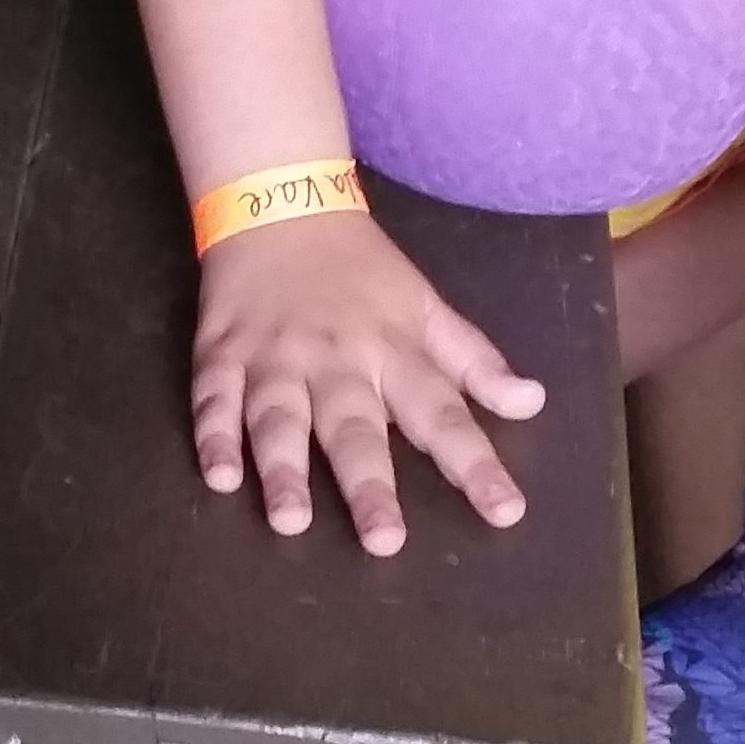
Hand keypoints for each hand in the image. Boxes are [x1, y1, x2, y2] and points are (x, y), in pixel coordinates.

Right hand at [192, 220, 546, 553]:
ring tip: (291, 520)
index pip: (441, 414)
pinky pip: (213, 398)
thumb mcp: (425, 304)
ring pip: (277, 417)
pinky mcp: (221, 353)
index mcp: (392, 350)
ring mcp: (273, 358)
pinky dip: (212, 435)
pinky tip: (219, 477)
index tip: (505, 511)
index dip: (475, 464)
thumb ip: (473, 360)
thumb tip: (531, 403)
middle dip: (368, 484)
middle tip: (384, 541)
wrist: (278, 202)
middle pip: (353, 426)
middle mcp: (335, 359)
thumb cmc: (359, 267)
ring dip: (284, 468)